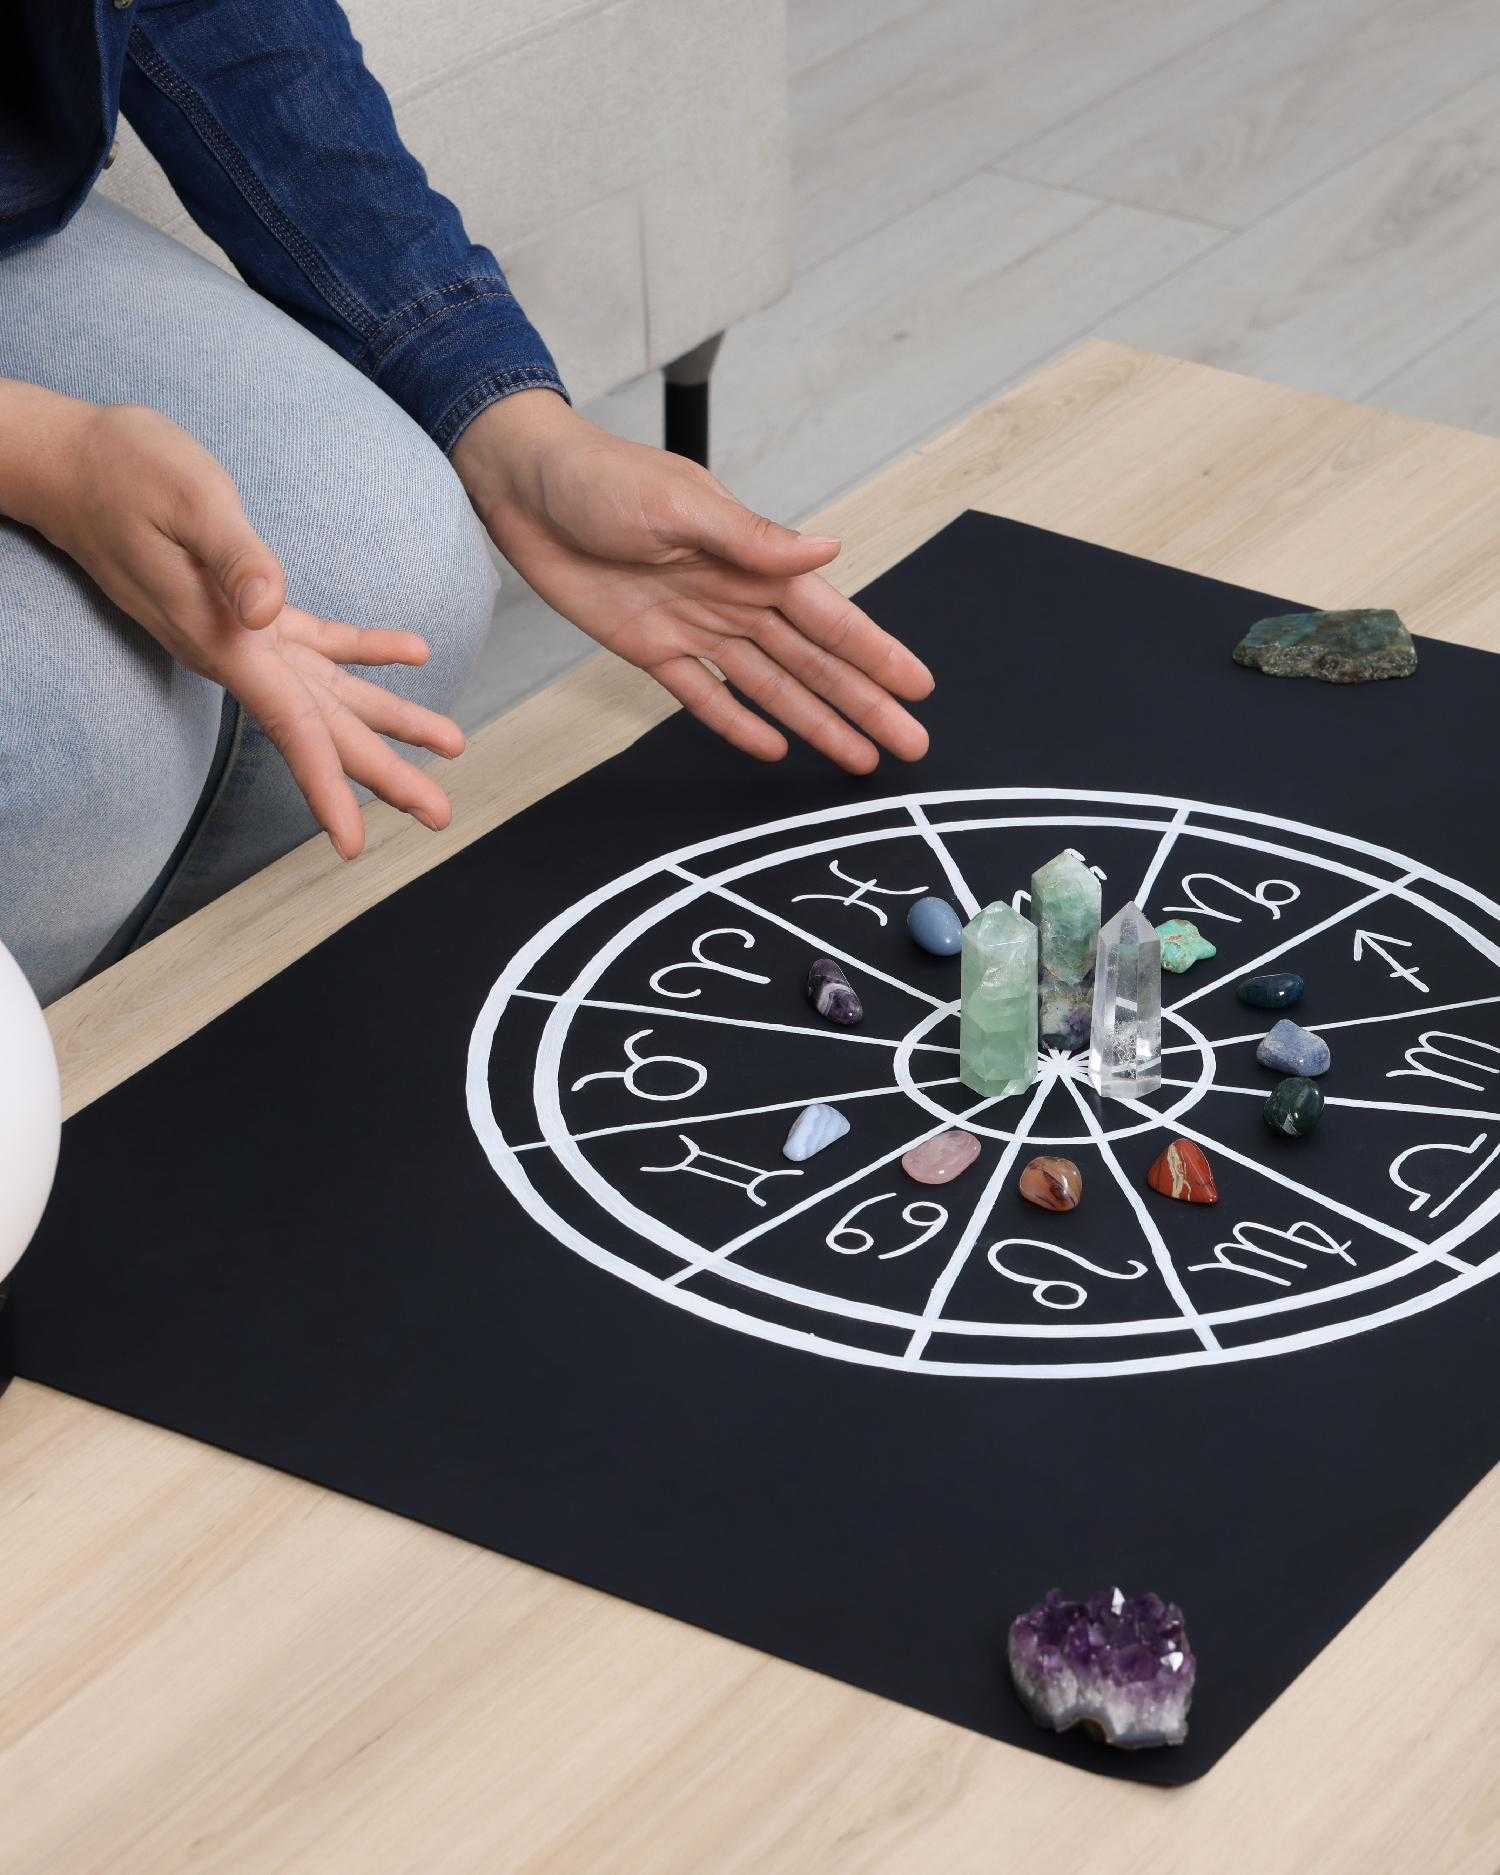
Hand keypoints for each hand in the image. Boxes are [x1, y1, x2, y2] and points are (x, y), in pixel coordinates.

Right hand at [10, 391, 461, 858]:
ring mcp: (242, 632)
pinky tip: (413, 651)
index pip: (291, 726)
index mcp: (224, 641)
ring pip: (329, 693)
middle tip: (440, 813)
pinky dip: (366, 648)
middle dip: (382, 773)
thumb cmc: (126, 472)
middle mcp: (235, 651)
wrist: (73, 463)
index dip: (326, 785)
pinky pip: (317, 641)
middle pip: (323, 729)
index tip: (353, 844)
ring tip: (449, 745)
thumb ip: (234, 558)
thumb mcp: (189, 503)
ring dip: (390, 719)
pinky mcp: (245, 604)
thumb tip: (270, 610)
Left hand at [453, 391, 932, 771]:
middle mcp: (735, 598)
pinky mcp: (650, 648)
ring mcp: (696, 627)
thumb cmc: (600, 477)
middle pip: (813, 663)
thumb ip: (751, 538)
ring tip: (857, 760)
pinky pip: (703, 695)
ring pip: (771, 687)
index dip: (875, 654)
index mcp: (752, 560)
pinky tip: (774, 747)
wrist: (523, 486)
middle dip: (862, 703)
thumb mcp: (679, 504)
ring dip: (817, 722)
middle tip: (908, 745)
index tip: (918, 686)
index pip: (829, 618)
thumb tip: (827, 552)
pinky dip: (737, 722)